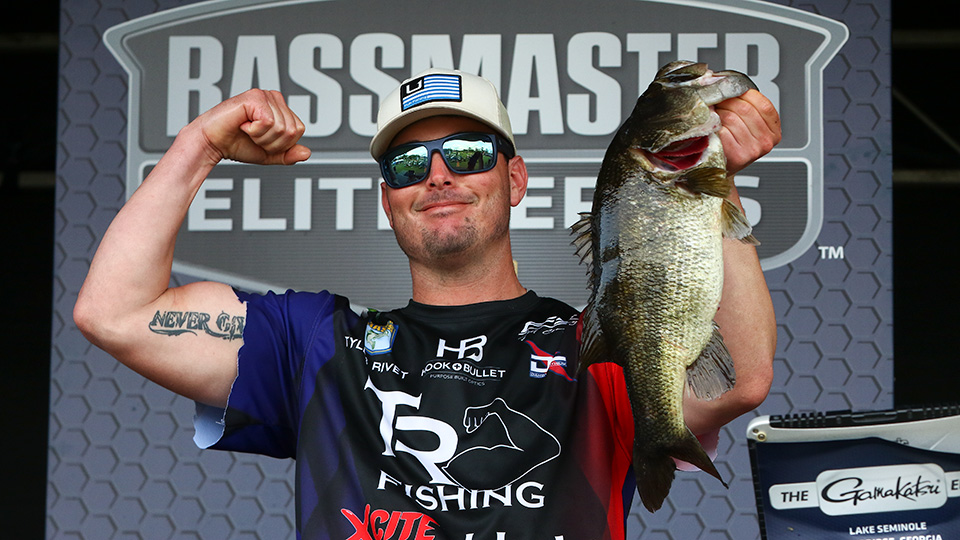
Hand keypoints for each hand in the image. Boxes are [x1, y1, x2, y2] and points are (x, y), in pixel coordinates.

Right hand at [193, 89, 310, 166]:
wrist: (212, 143)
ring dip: (262, 137)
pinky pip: (269, 122)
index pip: (299, 130)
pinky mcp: (254, 97)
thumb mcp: (269, 154)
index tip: (262, 139)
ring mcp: (265, 95)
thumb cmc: (237, 144)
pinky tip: (243, 124)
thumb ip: (288, 155)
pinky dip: (255, 131)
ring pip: (282, 128)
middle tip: (253, 136)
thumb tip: (307, 153)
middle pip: (293, 130)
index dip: (281, 144)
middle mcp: (274, 98)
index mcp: (280, 108)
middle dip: (272, 143)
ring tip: (247, 129)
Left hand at [716, 89, 780, 174]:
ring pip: (731, 117)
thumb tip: (726, 82)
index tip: (731, 93)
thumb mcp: (747, 124)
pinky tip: (711, 128)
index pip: (762, 103)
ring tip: (713, 115)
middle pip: (745, 108)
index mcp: (773, 131)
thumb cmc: (732, 143)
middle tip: (716, 103)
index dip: (744, 94)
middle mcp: (766, 141)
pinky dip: (713, 126)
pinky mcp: (737, 156)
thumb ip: (746, 106)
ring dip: (717, 113)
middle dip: (726, 102)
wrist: (720, 167)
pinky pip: (721, 130)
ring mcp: (753, 149)